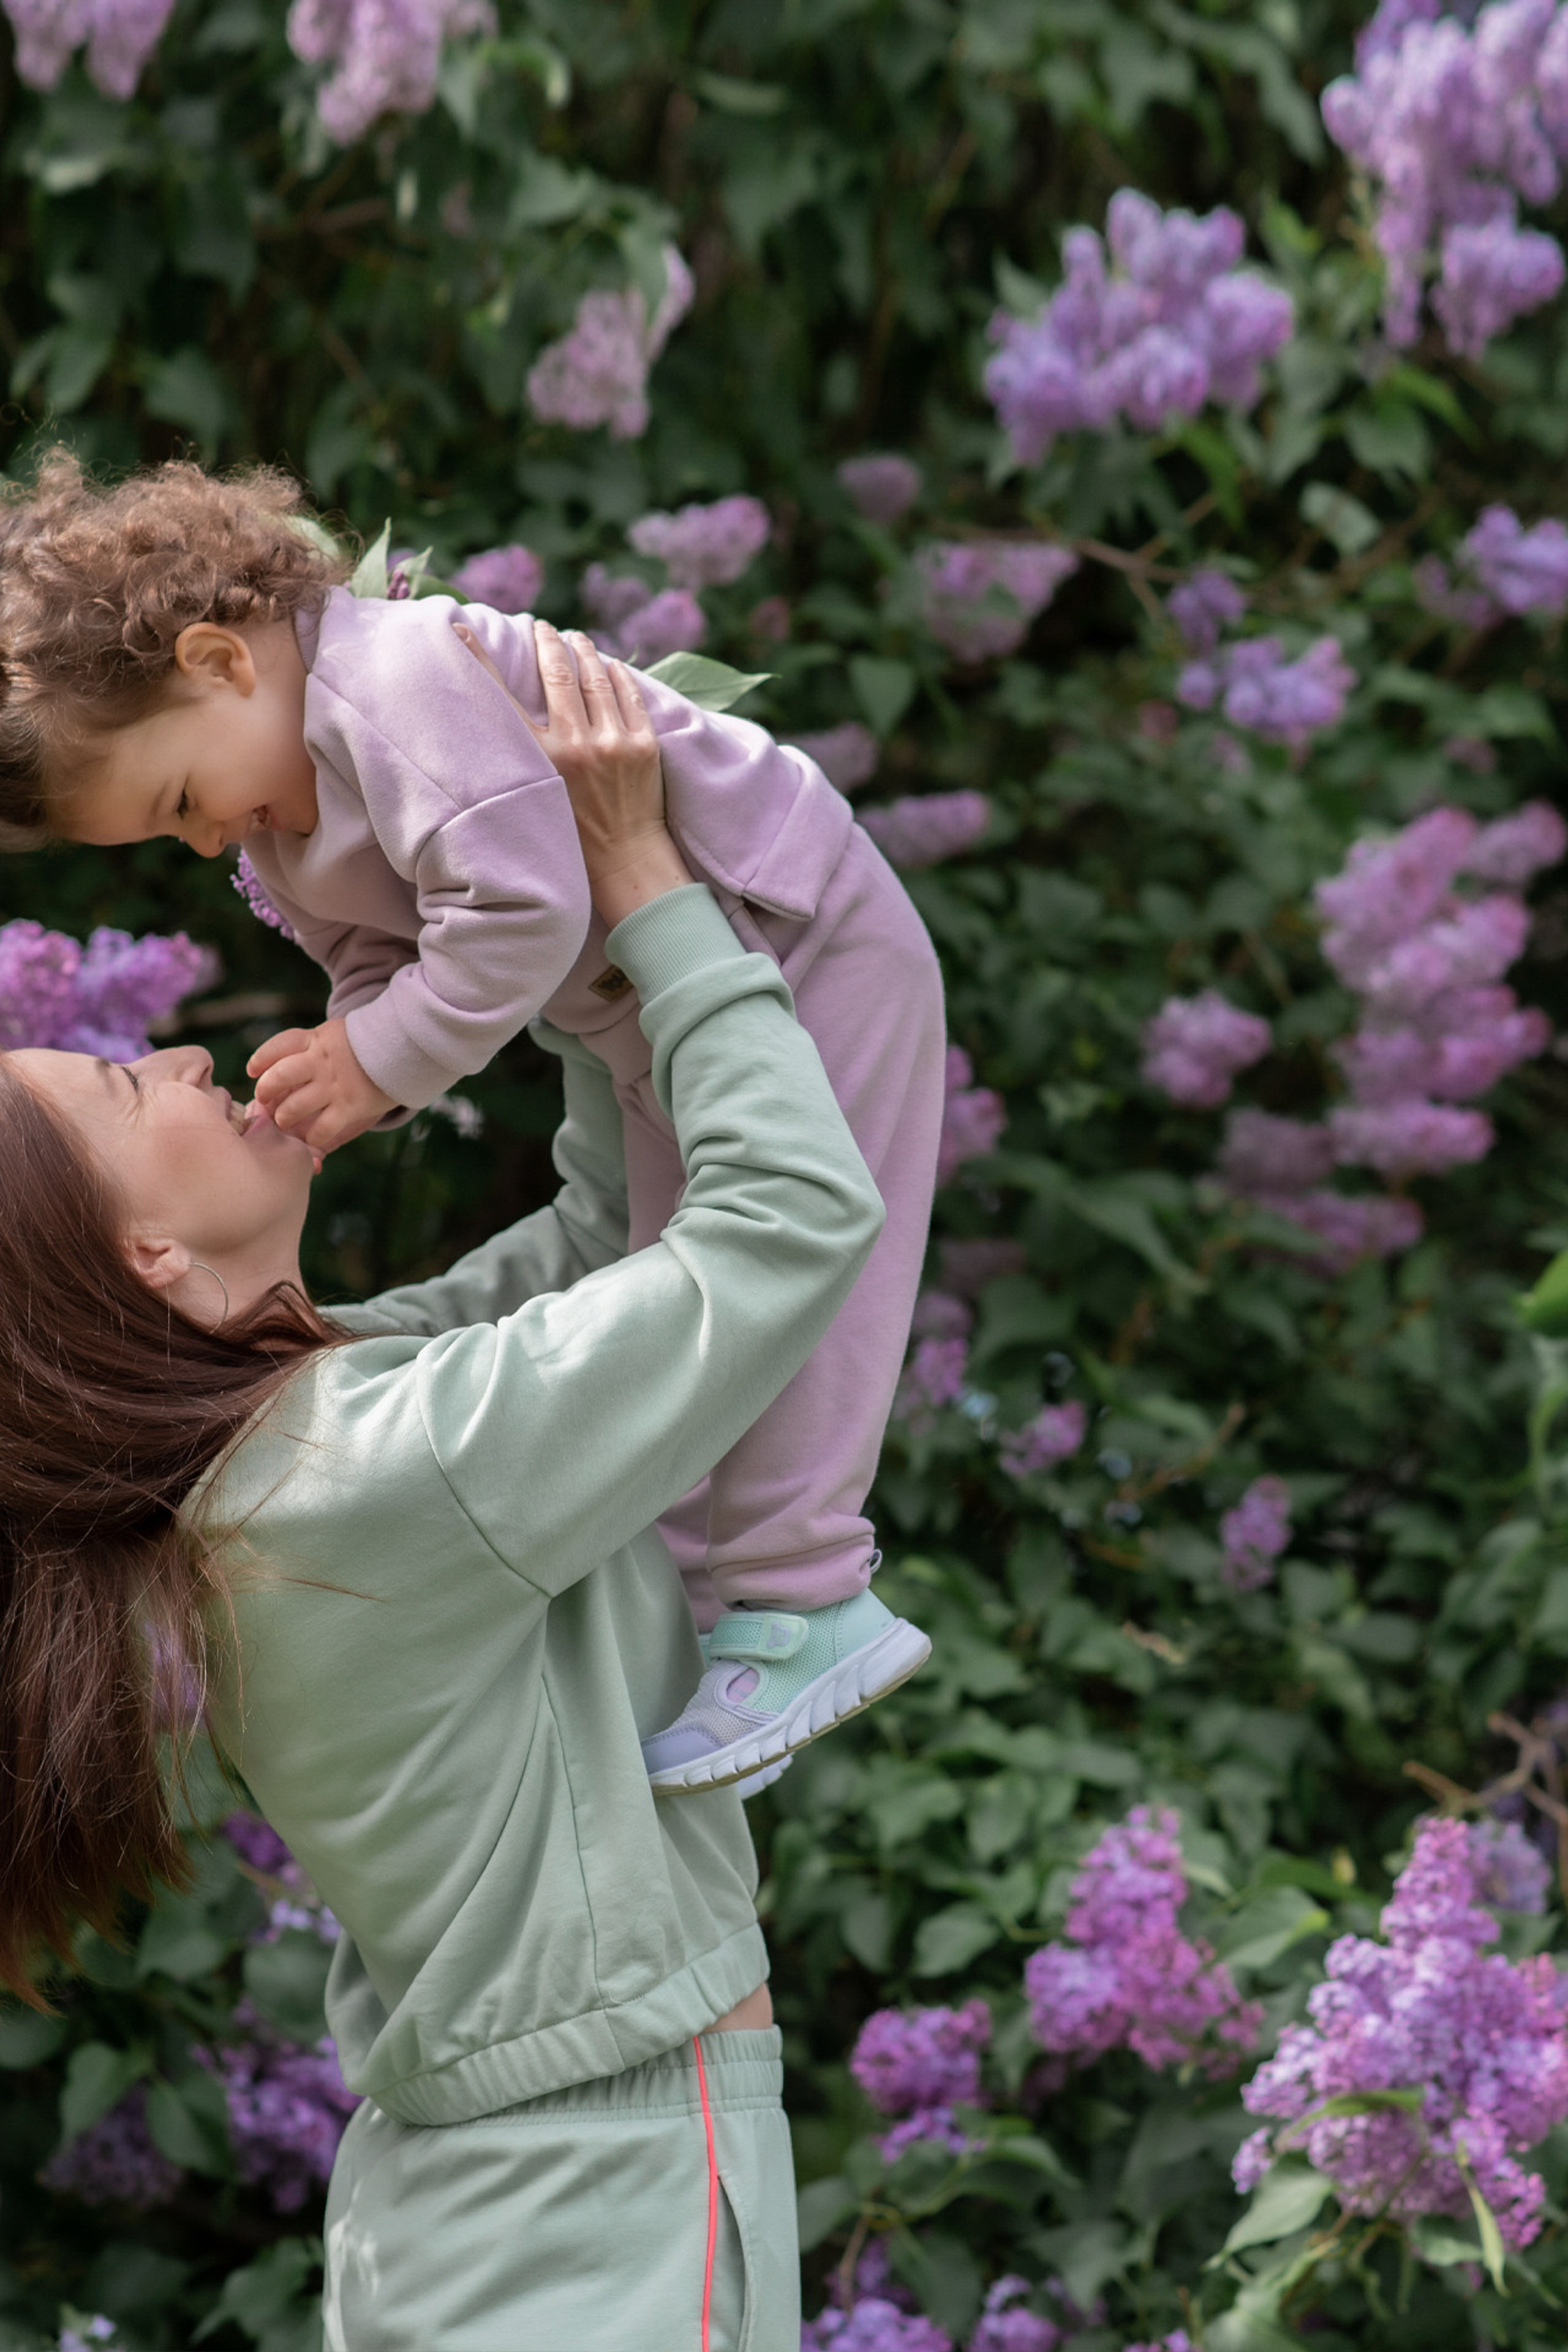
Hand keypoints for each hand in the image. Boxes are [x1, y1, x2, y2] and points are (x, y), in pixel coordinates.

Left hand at [246, 1016, 396, 1151]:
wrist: (404, 1050)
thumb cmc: (359, 1047)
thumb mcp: (331, 1036)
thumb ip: (306, 1049)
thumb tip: (272, 1071)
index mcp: (316, 1040)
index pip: (280, 1046)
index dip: (261, 1059)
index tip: (253, 1070)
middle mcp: (321, 1062)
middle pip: (280, 1076)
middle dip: (265, 1091)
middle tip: (264, 1100)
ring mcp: (335, 1086)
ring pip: (294, 1107)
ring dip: (284, 1117)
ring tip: (286, 1120)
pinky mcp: (350, 1107)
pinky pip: (322, 1129)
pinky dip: (312, 1137)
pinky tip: (312, 1136)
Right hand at [453, 617, 693, 927]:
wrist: (624, 864)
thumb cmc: (573, 838)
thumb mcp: (535, 795)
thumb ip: (523, 756)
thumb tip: (506, 722)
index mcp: (541, 759)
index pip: (503, 696)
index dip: (481, 657)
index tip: (463, 628)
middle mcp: (576, 745)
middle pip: (557, 672)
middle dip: (546, 641)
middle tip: (540, 627)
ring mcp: (614, 742)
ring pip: (595, 677)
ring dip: (583, 650)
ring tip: (574, 637)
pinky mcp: (644, 745)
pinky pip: (630, 694)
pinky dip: (617, 673)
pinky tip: (609, 663)